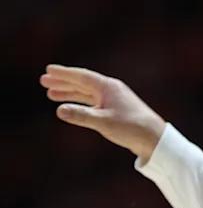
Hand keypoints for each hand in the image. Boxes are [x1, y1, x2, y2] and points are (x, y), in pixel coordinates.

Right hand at [39, 64, 165, 162]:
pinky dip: (80, 103)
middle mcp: (111, 90)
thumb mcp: (103, 122)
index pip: (82, 76)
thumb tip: (59, 110)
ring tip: (50, 94)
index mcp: (108, 87)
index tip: (48, 70)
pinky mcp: (116, 110)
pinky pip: (93, 102)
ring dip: (69, 93)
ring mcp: (114, 100)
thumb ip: (81, 115)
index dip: (64, 73)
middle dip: (63, 82)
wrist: (154, 138)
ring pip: (87, 93)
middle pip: (82, 83)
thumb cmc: (131, 127)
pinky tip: (71, 107)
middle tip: (44, 81)